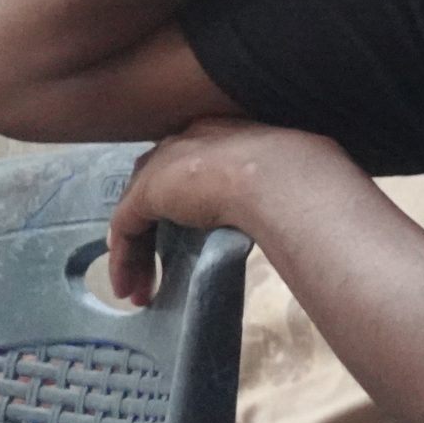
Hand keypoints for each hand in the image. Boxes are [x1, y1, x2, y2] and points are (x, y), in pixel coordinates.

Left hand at [106, 119, 345, 305]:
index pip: (187, 166)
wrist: (282, 175)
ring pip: (138, 212)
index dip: (181, 203)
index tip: (187, 236)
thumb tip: (287, 208)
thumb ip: (270, 186)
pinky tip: (129, 285)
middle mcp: (186, 141)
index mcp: (219, 132)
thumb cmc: (299, 173)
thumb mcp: (283, 176)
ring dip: (138, 253)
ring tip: (144, 290)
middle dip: (152, 229)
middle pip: (154, 188)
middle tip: (160, 266)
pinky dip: (125, 259)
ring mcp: (164, 164)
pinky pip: (125, 228)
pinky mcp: (148, 191)